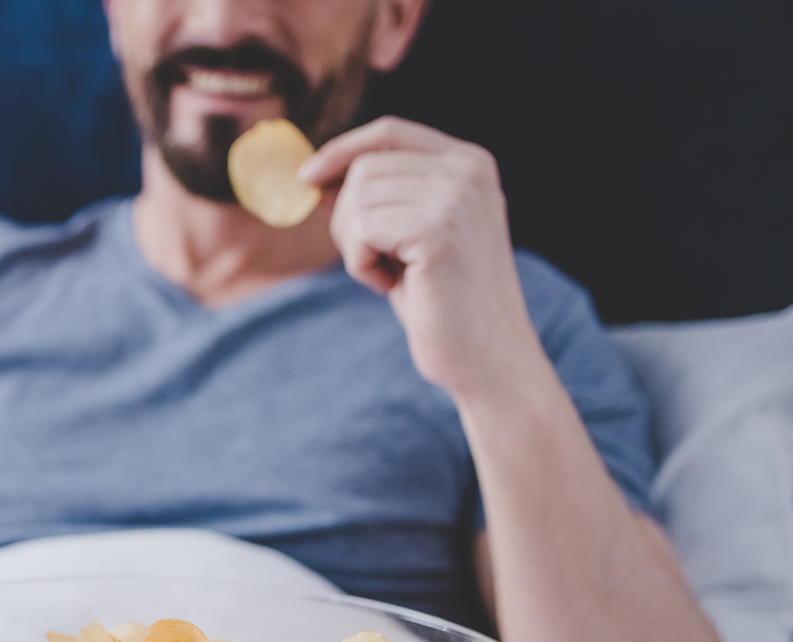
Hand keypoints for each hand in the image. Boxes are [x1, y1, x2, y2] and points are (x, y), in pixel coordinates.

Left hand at [300, 117, 542, 399]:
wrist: (486, 357)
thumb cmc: (441, 303)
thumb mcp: (405, 239)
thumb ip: (375, 200)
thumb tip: (314, 176)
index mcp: (470, 163)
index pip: (390, 132)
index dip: (342, 149)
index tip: (306, 177)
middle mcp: (467, 170)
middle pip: (364, 168)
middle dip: (348, 219)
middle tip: (375, 263)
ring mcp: (456, 196)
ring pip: (356, 197)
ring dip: (355, 245)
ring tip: (390, 275)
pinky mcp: (438, 229)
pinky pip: (361, 228)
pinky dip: (360, 263)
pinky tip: (390, 285)